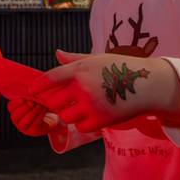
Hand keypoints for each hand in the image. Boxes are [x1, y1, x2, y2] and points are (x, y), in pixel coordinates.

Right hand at [7, 99, 57, 136]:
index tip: (23, 99)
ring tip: (39, 106)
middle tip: (32, 102)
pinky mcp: (32, 131)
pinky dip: (39, 116)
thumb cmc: (38, 106)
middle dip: (24, 108)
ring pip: (25, 121)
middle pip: (16, 115)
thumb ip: (28, 95)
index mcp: (14, 111)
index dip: (15, 103)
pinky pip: (34, 124)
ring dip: (33, 112)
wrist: (48, 118)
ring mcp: (24, 127)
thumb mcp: (31, 99)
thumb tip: (29, 89)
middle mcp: (17, 120)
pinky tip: (43, 110)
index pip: (10, 107)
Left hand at [28, 50, 179, 132]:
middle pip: (54, 101)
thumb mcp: (97, 58)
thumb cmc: (121, 67)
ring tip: (77, 107)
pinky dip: (82, 123)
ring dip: (67, 113)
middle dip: (54, 102)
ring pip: (65, 116)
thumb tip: (57, 53)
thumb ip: (75, 59)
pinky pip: (80, 126)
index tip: (32, 90)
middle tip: (59, 100)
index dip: (37, 86)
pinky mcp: (100, 121)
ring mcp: (91, 106)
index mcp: (81, 69)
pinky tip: (90, 115)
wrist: (147, 84)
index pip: (50, 78)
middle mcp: (83, 88)